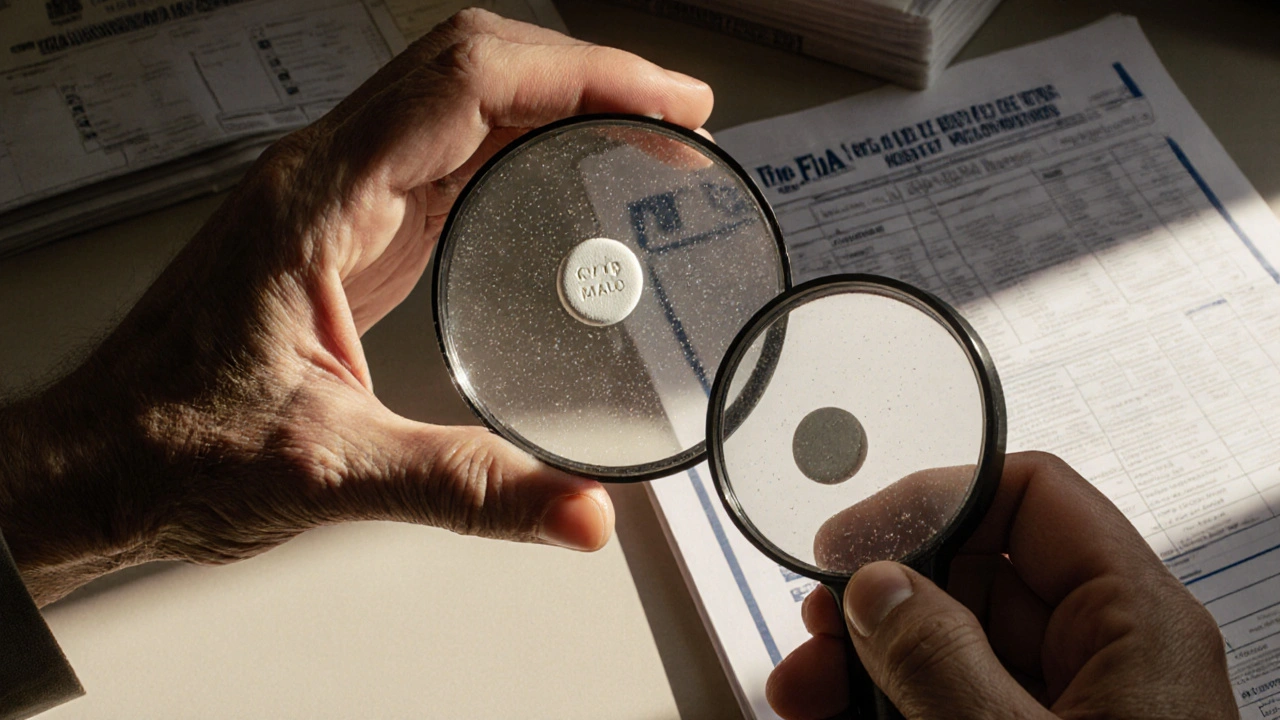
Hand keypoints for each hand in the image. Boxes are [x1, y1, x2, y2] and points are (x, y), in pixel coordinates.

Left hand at [0, 9, 713, 604]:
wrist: (98, 463)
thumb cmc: (171, 448)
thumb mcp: (329, 471)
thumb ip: (466, 489)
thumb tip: (584, 512)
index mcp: (317, 202)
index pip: (467, 83)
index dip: (580, 76)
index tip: (664, 102)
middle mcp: (325, 177)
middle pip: (472, 66)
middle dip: (585, 76)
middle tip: (674, 116)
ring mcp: (334, 197)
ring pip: (459, 99)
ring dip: (556, 101)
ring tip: (641, 135)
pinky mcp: (345, 229)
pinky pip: (445, 152)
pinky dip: (520, 146)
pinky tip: (564, 181)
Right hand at [766, 452, 1236, 718]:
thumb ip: (938, 657)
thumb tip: (876, 586)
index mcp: (1130, 622)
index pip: (1033, 498)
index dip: (937, 497)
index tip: (854, 535)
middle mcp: (1102, 657)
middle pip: (978, 575)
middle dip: (881, 596)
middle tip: (812, 630)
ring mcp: (1065, 714)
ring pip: (950, 647)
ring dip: (866, 664)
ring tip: (800, 695)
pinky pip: (950, 707)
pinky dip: (889, 712)